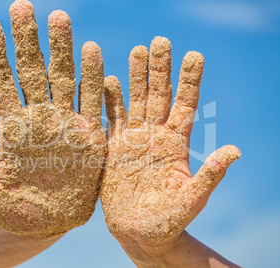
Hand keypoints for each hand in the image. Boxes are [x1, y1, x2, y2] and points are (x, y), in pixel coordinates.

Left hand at [0, 0, 104, 236]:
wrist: (51, 222)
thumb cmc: (15, 211)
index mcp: (13, 130)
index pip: (2, 84)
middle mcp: (40, 120)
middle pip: (33, 72)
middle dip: (27, 40)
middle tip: (21, 6)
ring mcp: (67, 124)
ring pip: (64, 78)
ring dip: (62, 49)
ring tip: (58, 16)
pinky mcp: (90, 136)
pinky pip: (93, 102)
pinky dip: (94, 78)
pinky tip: (93, 50)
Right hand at [100, 37, 239, 244]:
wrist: (139, 232)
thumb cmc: (170, 221)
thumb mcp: (192, 198)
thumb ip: (209, 175)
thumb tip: (235, 151)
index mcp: (176, 144)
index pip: (185, 105)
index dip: (189, 81)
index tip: (194, 55)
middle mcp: (156, 136)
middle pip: (158, 96)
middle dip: (160, 69)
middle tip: (161, 41)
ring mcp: (133, 140)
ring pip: (135, 101)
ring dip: (136, 77)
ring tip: (137, 51)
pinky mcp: (113, 149)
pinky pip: (111, 120)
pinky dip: (109, 101)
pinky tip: (108, 81)